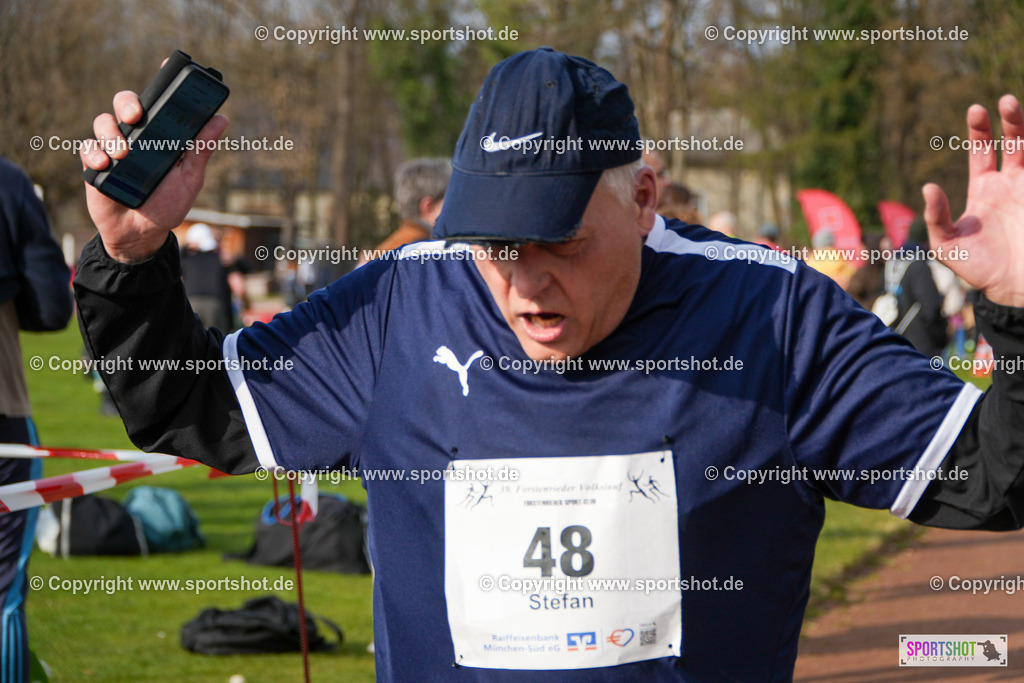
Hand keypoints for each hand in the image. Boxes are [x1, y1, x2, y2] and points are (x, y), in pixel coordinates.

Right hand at [80, 90, 227, 263]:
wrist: (141, 234)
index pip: (160, 102)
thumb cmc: (167, 204)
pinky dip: (94, 153)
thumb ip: (200, 149)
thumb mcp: (189, 178)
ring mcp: (113, 148)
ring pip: (103, 121)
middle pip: (126, 102)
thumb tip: (221, 119)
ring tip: (122, 154)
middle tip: (136, 116)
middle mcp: (136, 136)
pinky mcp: (94, 164)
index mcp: (161, 135)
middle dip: (128, 102)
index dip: (163, 81)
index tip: (169, 65)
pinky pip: (87, 147)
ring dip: (111, 133)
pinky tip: (104, 166)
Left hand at [924, 95, 1023, 306]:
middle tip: (1003, 101)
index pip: (981, 152)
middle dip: (1008, 120)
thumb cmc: (977, 267)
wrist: (1012, 286)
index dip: (979, 131)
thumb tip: (927, 187)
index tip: (977, 109)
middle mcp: (1009, 184)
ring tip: (1014, 106)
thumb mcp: (946, 245)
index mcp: (984, 189)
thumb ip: (936, 218)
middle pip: (1011, 142)